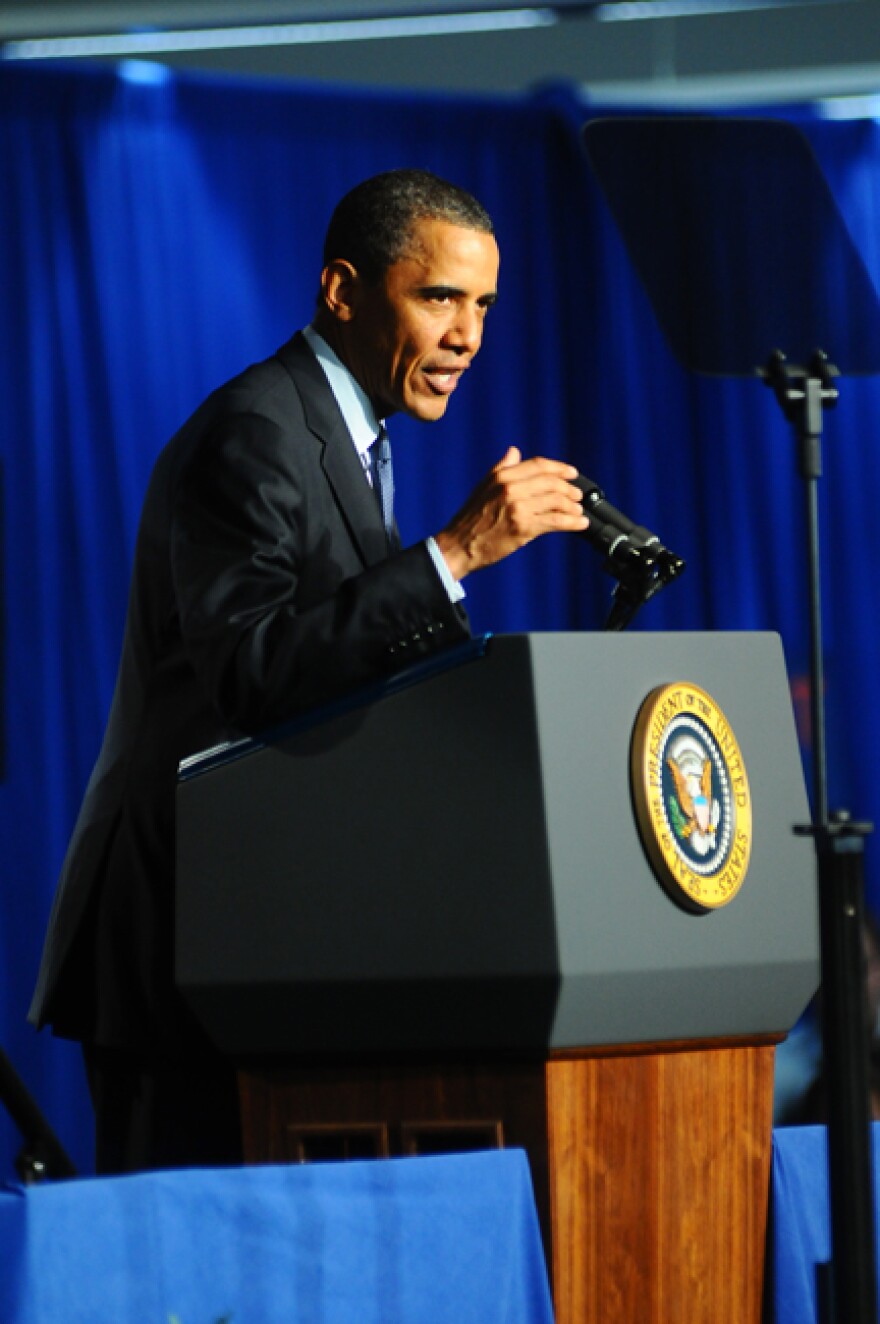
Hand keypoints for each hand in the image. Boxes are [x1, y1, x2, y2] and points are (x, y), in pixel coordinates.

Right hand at [434, 446, 588, 580]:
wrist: (459, 545)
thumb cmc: (471, 518)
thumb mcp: (483, 487)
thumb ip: (501, 468)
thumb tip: (514, 452)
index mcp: (502, 476)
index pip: (539, 465)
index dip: (559, 468)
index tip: (572, 473)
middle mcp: (511, 488)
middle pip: (551, 482)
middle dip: (569, 488)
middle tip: (578, 495)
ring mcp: (518, 508)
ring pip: (557, 501)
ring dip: (573, 506)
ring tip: (578, 511)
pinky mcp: (524, 528)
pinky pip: (556, 522)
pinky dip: (572, 522)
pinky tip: (580, 524)